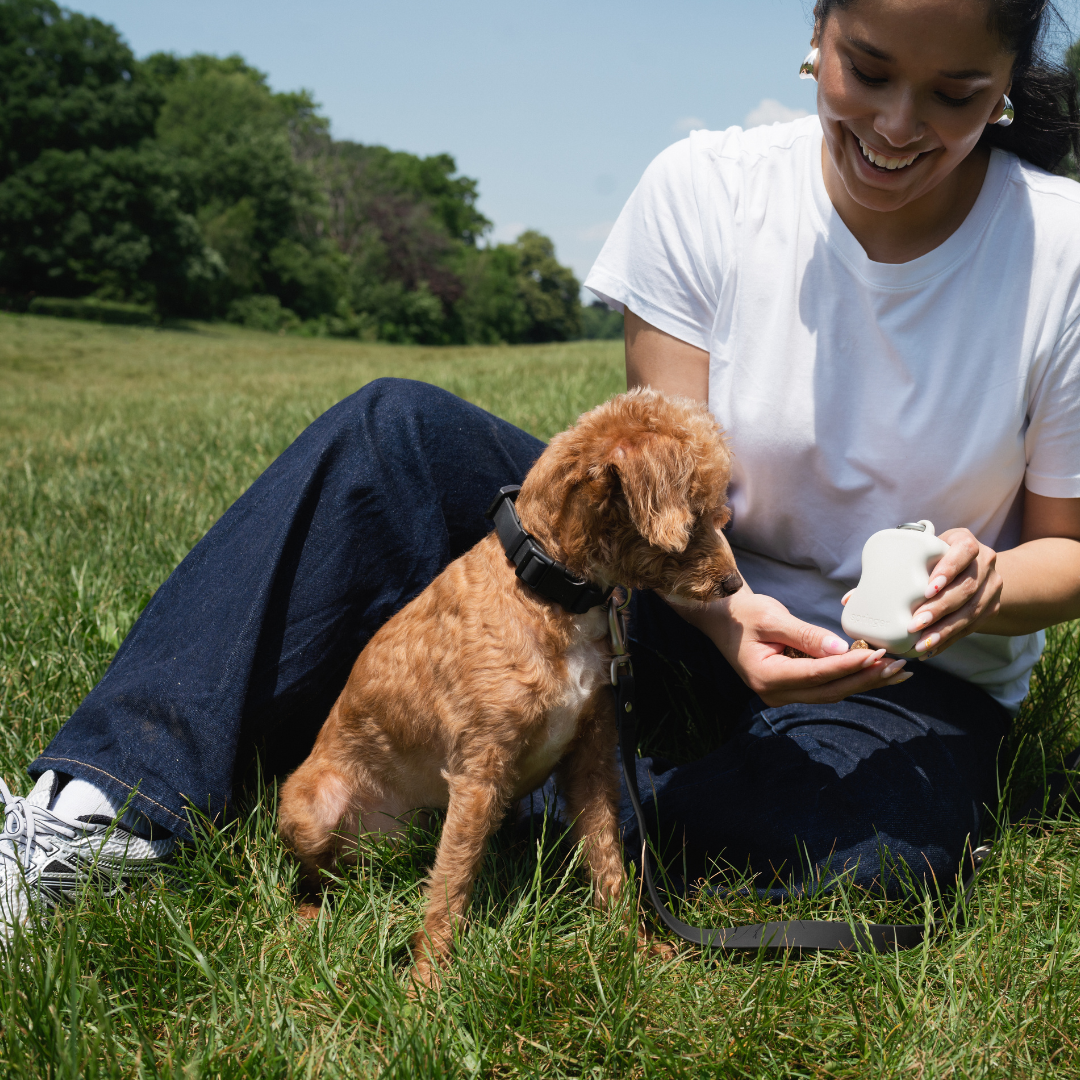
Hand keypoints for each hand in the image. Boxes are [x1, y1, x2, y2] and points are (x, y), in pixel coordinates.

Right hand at [699, 590, 910, 706]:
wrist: (723, 621)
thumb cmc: (744, 615)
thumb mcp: (772, 618)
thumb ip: (806, 635)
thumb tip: (841, 648)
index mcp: (767, 676)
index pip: (817, 674)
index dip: (849, 666)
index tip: (877, 655)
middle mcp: (775, 693)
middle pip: (829, 690)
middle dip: (865, 679)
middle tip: (896, 666)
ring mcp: (782, 694)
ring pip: (831, 692)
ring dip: (863, 682)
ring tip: (895, 672)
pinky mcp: (790, 689)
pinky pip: (825, 687)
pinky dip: (850, 679)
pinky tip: (873, 672)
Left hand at [902, 528, 1001, 657]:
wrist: (970, 568)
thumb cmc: (933, 558)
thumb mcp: (922, 553)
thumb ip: (897, 566)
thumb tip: (853, 597)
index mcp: (965, 542)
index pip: (965, 550)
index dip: (948, 569)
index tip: (927, 589)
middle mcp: (984, 564)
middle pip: (966, 587)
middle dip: (939, 608)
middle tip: (915, 623)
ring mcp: (991, 587)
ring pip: (971, 611)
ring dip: (944, 629)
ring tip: (921, 643)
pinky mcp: (992, 607)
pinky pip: (971, 627)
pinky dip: (948, 639)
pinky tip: (930, 649)